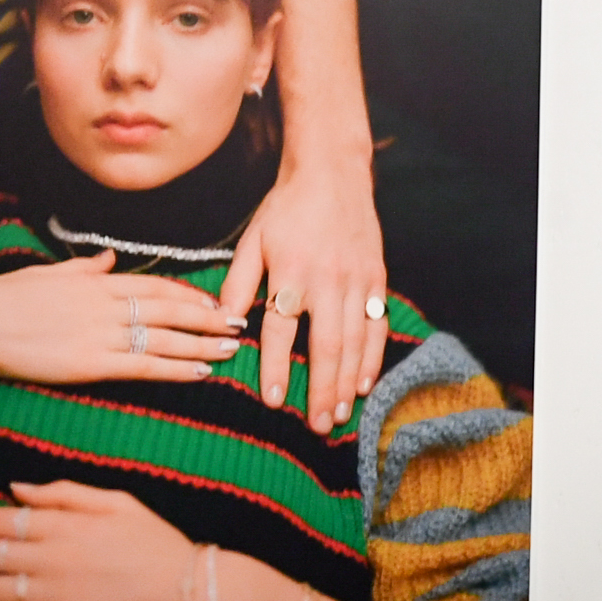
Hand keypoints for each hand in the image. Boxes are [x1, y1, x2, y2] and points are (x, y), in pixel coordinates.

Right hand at [0, 256, 244, 387]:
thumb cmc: (1, 300)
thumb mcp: (46, 274)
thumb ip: (85, 268)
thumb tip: (110, 258)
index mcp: (95, 283)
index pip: (156, 286)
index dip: (190, 295)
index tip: (216, 302)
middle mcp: (105, 306)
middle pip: (170, 310)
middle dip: (208, 318)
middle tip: (240, 324)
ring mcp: (100, 335)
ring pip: (165, 339)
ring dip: (203, 345)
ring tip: (232, 349)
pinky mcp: (91, 364)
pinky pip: (144, 367)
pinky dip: (176, 369)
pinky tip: (202, 372)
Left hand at [223, 150, 388, 431]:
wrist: (333, 175)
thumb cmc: (285, 209)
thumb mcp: (252, 241)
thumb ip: (239, 282)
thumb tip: (225, 323)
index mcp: (291, 272)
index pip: (281, 330)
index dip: (277, 368)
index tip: (274, 401)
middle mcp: (327, 281)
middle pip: (326, 346)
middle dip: (323, 389)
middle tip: (318, 425)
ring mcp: (357, 283)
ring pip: (355, 342)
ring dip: (348, 382)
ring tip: (340, 415)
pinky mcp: (376, 281)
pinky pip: (377, 327)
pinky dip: (373, 358)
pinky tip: (365, 384)